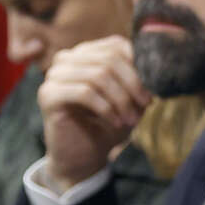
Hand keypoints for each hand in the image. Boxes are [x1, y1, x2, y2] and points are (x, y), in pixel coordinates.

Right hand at [34, 35, 150, 192]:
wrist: (82, 158)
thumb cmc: (106, 126)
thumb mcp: (128, 99)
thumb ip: (138, 79)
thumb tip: (156, 68)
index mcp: (85, 53)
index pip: (116, 45)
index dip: (139, 65)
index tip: (153, 89)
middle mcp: (66, 59)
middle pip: (109, 59)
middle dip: (133, 83)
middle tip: (146, 105)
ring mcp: (54, 75)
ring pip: (98, 75)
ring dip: (121, 99)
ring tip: (131, 119)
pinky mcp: (48, 95)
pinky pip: (84, 93)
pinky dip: (106, 108)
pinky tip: (116, 122)